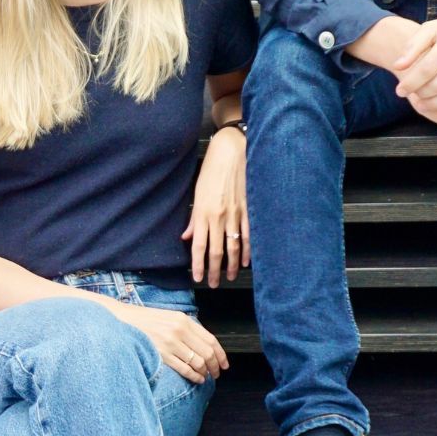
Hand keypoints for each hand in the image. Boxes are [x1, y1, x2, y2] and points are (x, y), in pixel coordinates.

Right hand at [108, 302, 227, 383]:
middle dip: (215, 366)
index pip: (210, 339)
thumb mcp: (170, 318)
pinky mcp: (162, 354)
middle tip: (217, 374)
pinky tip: (197, 379)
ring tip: (206, 377)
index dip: (221, 354)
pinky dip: (194, 376)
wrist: (124, 321)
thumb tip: (205, 346)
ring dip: (205, 372)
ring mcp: (170, 343)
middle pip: (206, 353)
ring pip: (198, 362)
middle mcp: (179, 330)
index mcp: (184, 320)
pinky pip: (184, 369)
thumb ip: (187, 328)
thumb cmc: (147, 321)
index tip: (224, 364)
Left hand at [183, 127, 247, 286]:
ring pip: (233, 246)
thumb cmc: (212, 170)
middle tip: (212, 283)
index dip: (198, 264)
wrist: (231, 152)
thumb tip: (187, 237)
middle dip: (214, 270)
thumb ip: (193, 218)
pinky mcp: (248, 209)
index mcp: (203, 213)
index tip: (197, 278)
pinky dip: (248, 250)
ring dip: (231, 265)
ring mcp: (235, 214)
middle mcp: (219, 216)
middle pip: (216, 251)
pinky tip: (246, 261)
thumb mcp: (197, 192)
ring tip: (229, 277)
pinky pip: (249, 235)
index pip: (199, 246)